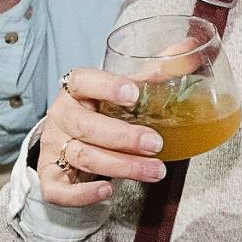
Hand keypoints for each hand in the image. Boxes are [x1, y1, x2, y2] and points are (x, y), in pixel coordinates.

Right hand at [33, 67, 165, 207]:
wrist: (70, 141)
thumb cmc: (100, 111)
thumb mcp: (123, 91)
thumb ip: (155, 73)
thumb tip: (192, 48)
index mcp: (76, 89)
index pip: (83, 80)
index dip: (107, 86)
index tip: (134, 94)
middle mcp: (62, 116)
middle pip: (87, 125)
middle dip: (124, 137)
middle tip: (156, 143)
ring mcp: (53, 147)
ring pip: (83, 156)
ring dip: (121, 166)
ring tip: (155, 170)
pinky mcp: (50, 178)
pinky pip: (59, 189)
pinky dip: (82, 193)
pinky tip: (107, 191)